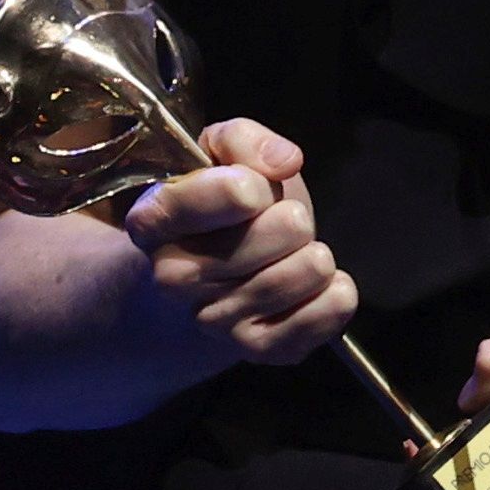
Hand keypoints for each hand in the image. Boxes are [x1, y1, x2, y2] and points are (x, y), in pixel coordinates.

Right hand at [119, 117, 358, 367]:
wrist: (215, 277)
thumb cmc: (223, 211)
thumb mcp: (222, 156)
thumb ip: (243, 140)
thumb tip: (283, 160)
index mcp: (153, 220)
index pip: (203, 199)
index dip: (245, 188)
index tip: (258, 189)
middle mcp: (171, 277)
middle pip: (265, 237)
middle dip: (291, 220)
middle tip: (284, 221)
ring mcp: (211, 320)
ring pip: (293, 277)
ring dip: (315, 257)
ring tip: (302, 251)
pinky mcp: (254, 349)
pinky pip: (314, 321)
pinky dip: (336, 297)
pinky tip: (325, 284)